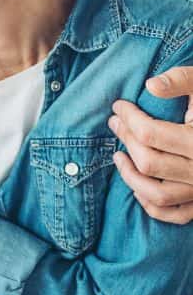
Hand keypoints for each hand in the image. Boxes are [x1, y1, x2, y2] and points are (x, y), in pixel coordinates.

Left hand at [108, 66, 192, 223]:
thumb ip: (180, 80)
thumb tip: (150, 86)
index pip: (150, 134)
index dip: (128, 118)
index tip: (118, 106)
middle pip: (149, 162)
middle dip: (126, 140)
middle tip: (114, 123)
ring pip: (157, 195)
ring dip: (130, 176)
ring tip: (118, 155)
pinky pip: (173, 214)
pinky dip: (150, 204)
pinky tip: (137, 185)